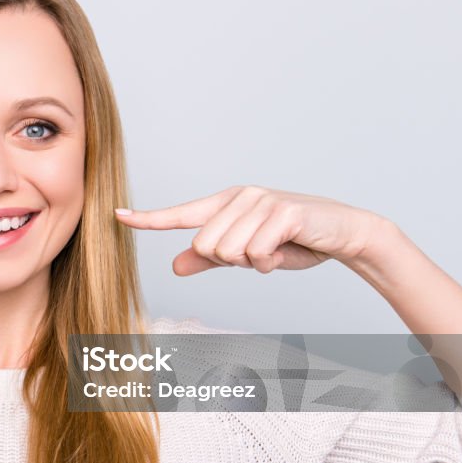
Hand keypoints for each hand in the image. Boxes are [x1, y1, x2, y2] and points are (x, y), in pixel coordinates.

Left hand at [115, 185, 385, 276]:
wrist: (344, 233)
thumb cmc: (294, 242)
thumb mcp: (247, 254)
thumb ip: (210, 260)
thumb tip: (174, 265)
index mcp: (226, 204)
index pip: (180, 214)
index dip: (149, 218)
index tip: (117, 215)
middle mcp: (240, 197)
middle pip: (205, 247)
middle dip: (231, 261)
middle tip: (259, 253)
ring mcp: (261, 201)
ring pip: (229, 252)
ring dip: (253, 263)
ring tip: (274, 250)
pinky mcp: (283, 212)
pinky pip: (256, 253)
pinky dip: (271, 262)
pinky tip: (287, 250)